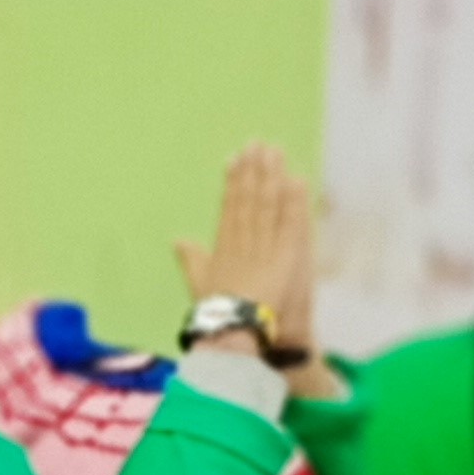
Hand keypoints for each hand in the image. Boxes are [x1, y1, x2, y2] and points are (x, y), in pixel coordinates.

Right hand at [176, 141, 316, 357]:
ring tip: (274, 152)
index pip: (230, 207)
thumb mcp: (199, 282)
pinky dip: (294, 202)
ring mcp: (262, 246)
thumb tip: (177, 238)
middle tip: (257, 143)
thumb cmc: (215, 312)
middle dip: (253, 170)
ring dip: (271, 177)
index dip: (233, 182)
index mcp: (223, 246)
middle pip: (249, 199)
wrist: (231, 330)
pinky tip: (296, 180)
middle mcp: (242, 240)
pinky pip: (290, 224)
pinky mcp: (283, 256)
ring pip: (267, 205)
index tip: (234, 158)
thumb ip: (191, 259)